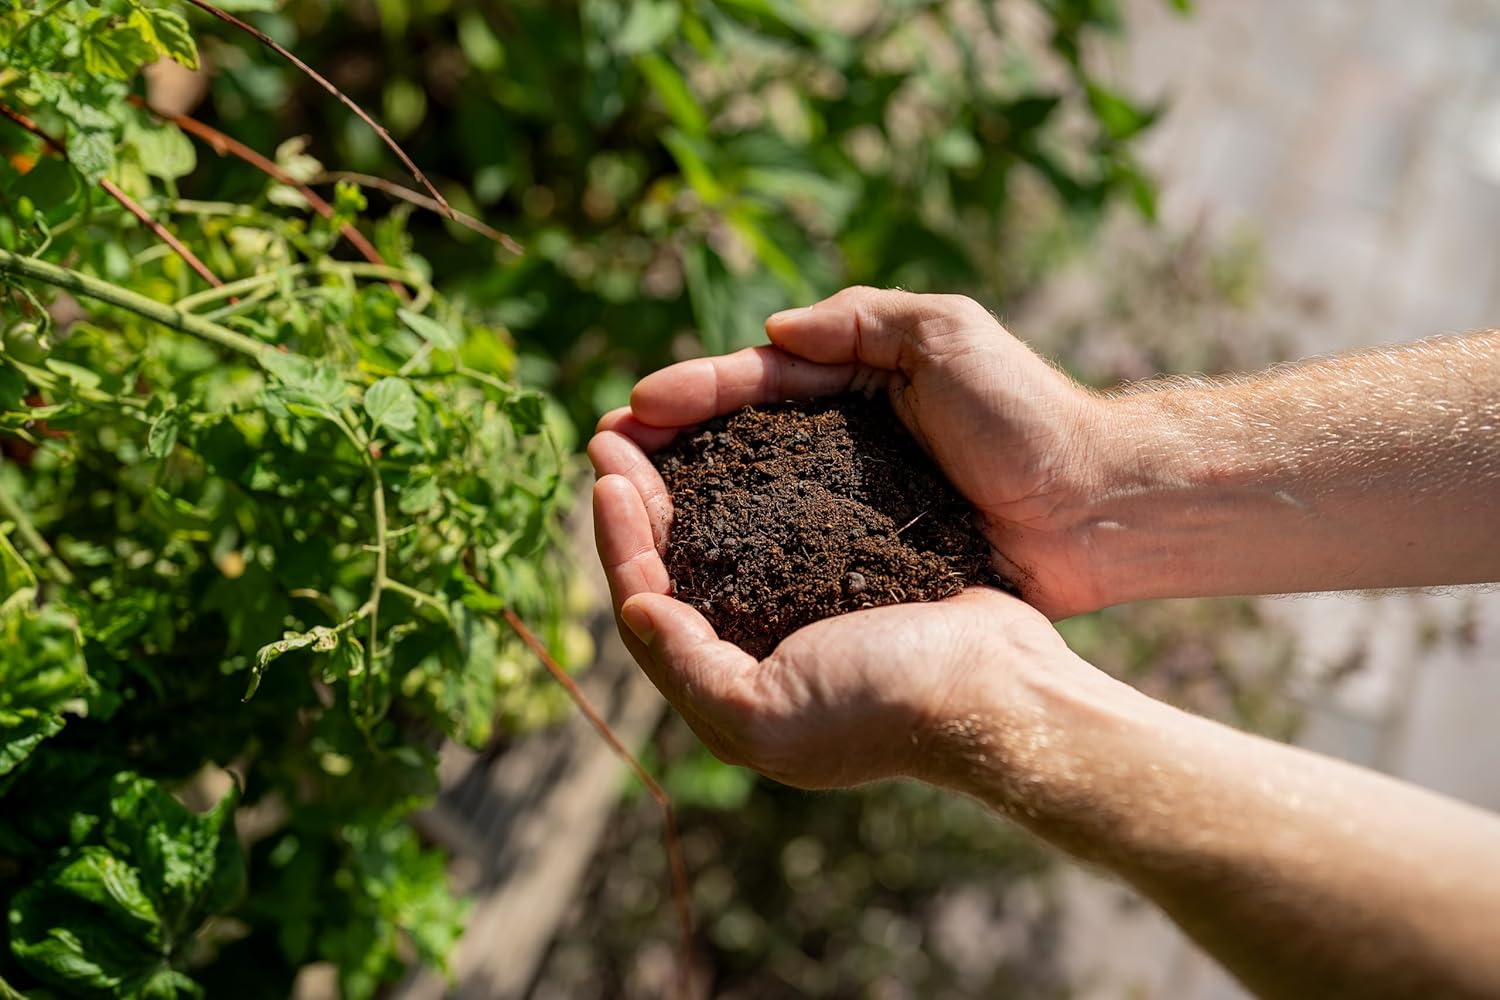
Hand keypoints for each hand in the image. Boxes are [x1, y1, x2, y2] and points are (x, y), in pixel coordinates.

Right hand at [589, 286, 1100, 786]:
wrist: (1097, 511)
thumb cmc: (1028, 416)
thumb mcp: (948, 335)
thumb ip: (862, 319)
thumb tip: (771, 332)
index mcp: (854, 383)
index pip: (756, 381)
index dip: (692, 392)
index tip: (632, 408)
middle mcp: (840, 445)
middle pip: (735, 441)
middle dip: (668, 445)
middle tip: (603, 457)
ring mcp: (848, 507)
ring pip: (748, 501)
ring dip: (684, 504)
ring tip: (623, 511)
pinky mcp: (866, 564)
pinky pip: (786, 558)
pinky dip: (735, 559)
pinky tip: (690, 573)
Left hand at [590, 471, 1073, 788]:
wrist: (999, 687)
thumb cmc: (883, 703)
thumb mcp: (765, 714)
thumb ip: (686, 668)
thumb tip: (631, 608)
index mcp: (727, 684)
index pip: (645, 600)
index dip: (617, 537)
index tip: (606, 470)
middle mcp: (754, 648)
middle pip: (672, 563)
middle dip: (637, 498)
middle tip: (613, 433)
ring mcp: (801, 610)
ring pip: (718, 537)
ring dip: (682, 484)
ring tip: (657, 428)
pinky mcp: (846, 574)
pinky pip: (776, 523)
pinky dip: (743, 485)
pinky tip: (732, 444)